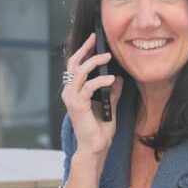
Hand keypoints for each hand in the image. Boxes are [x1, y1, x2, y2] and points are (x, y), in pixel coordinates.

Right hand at [62, 33, 123, 155]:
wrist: (95, 148)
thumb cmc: (99, 131)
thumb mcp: (110, 106)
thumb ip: (112, 92)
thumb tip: (118, 77)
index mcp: (74, 92)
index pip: (76, 66)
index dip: (84, 51)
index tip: (94, 40)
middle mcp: (69, 93)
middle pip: (73, 64)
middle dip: (85, 49)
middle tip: (97, 39)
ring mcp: (71, 98)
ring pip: (79, 72)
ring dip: (94, 62)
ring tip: (108, 57)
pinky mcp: (77, 105)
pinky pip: (88, 86)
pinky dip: (101, 81)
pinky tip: (112, 79)